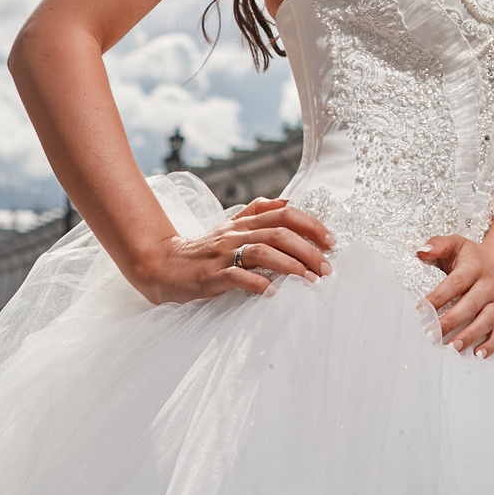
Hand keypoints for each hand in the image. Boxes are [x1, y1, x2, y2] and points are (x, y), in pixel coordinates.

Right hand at [124, 198, 334, 304]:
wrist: (161, 265)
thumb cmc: (202, 250)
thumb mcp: (231, 227)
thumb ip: (257, 213)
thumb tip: (289, 202)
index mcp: (244, 222)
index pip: (284, 213)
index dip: (311, 224)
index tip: (332, 241)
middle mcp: (235, 233)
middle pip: (279, 232)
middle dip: (308, 249)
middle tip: (327, 267)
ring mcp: (222, 254)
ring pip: (262, 251)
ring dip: (291, 265)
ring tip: (310, 279)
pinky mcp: (210, 276)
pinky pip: (237, 277)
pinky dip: (258, 284)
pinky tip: (274, 292)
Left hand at [415, 234, 493, 357]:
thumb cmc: (475, 255)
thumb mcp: (458, 243)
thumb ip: (438, 244)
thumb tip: (420, 251)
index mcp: (475, 267)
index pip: (455, 283)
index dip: (437, 297)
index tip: (419, 310)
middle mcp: (488, 286)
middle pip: (470, 305)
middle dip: (450, 321)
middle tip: (430, 334)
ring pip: (485, 321)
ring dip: (469, 336)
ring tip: (451, 348)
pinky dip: (490, 345)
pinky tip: (477, 355)